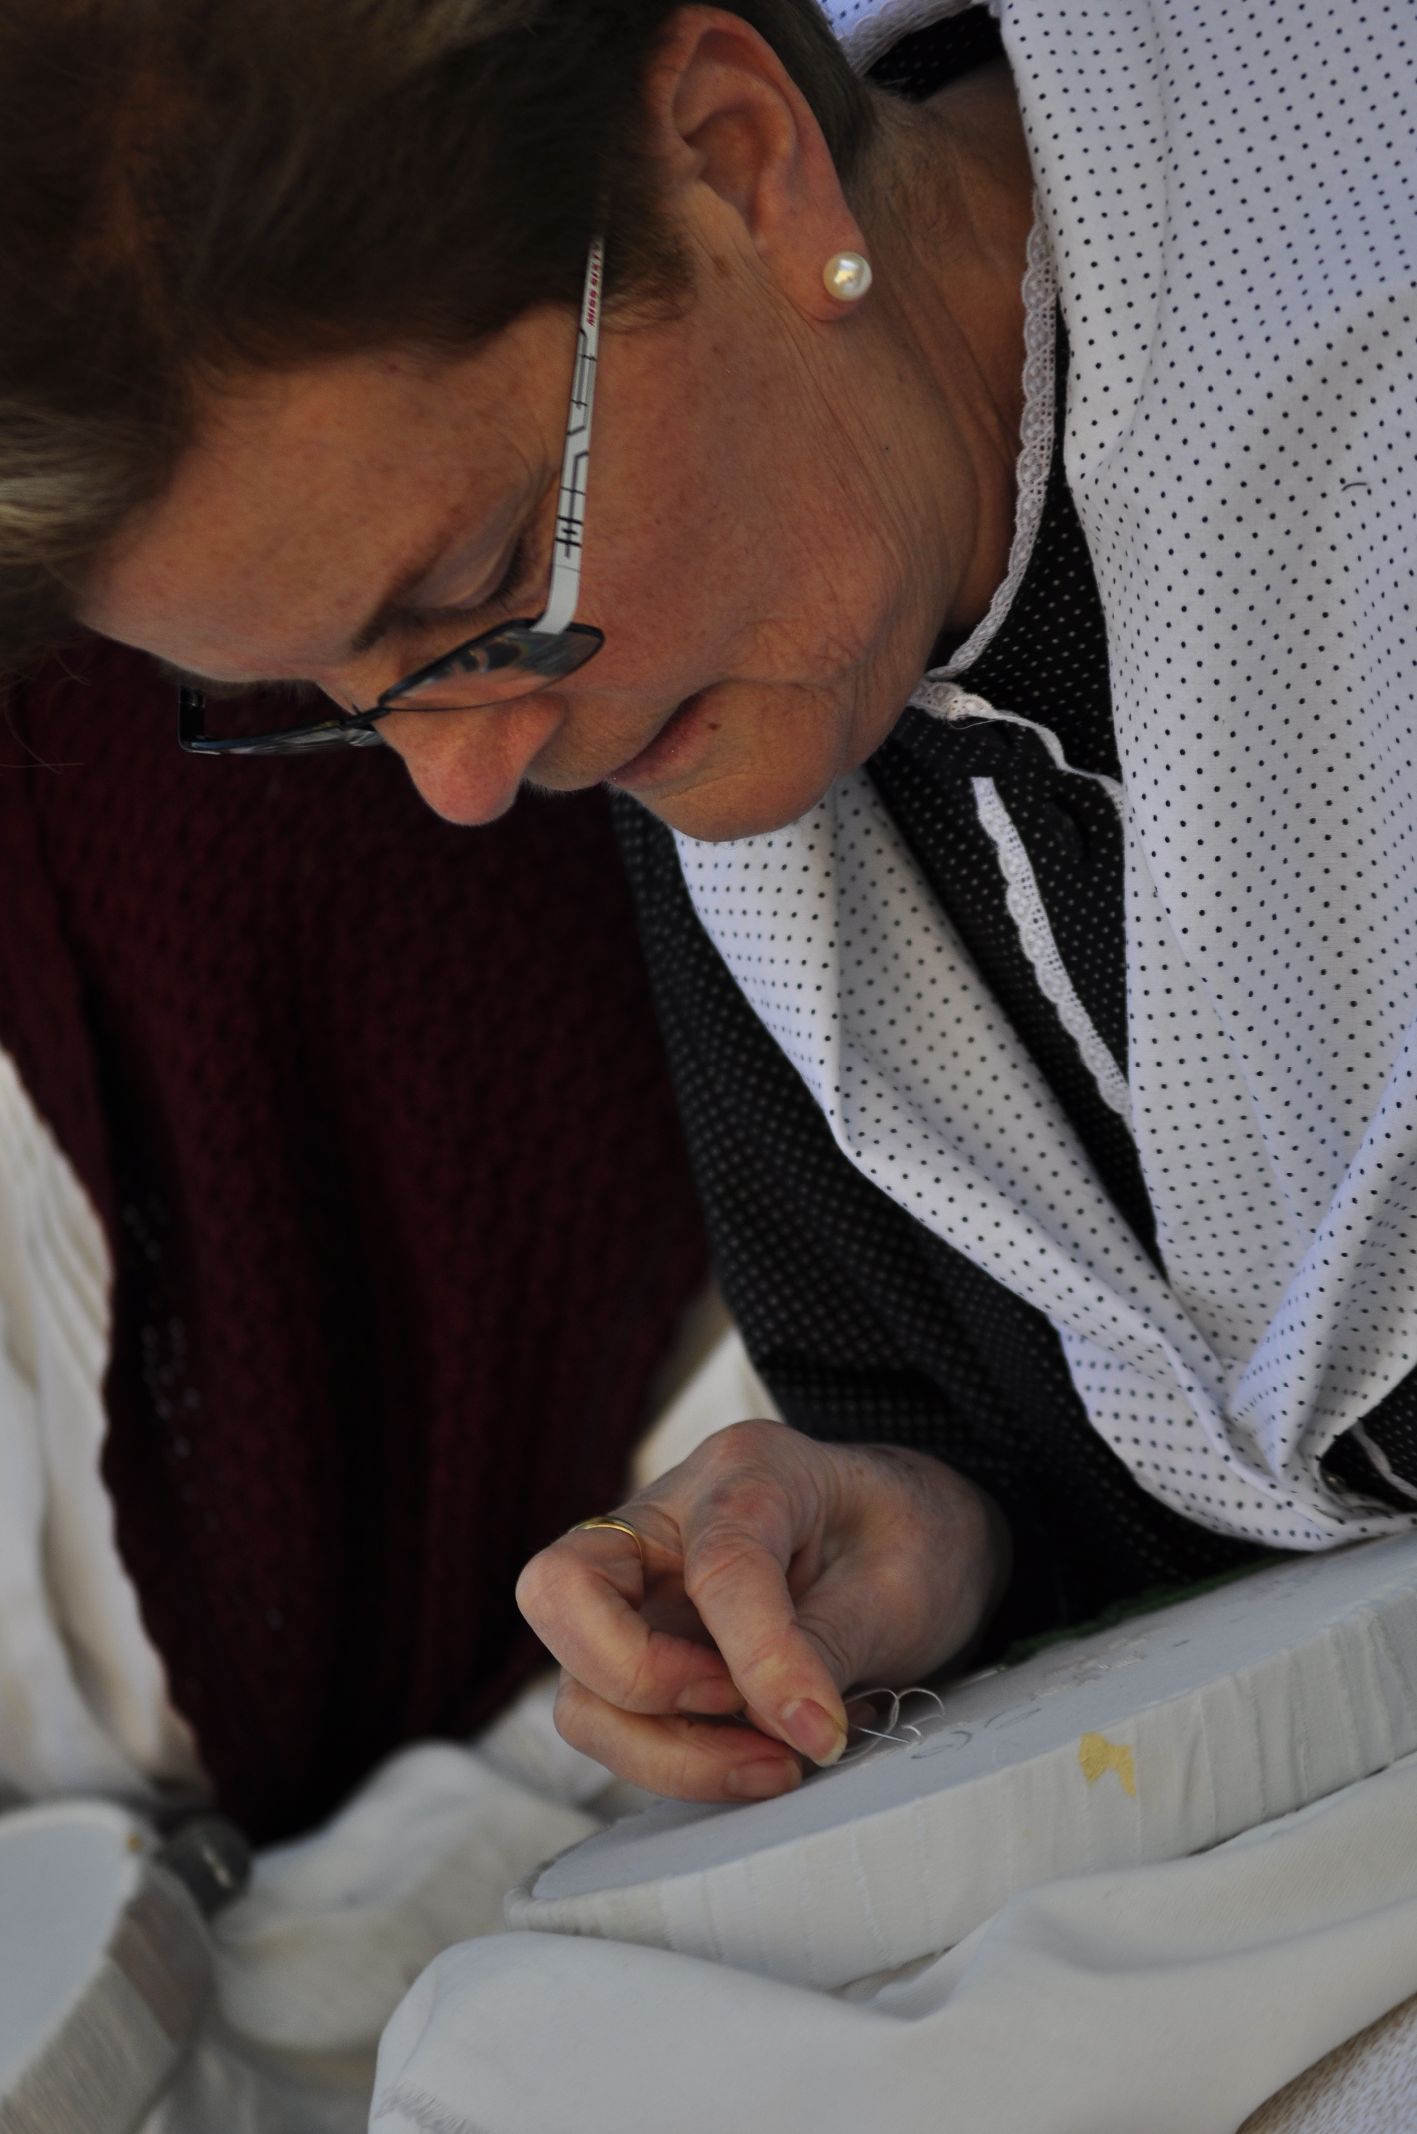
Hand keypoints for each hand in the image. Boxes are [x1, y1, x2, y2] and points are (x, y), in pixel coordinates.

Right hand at [516, 1419, 1010, 1802]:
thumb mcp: (898, 1584)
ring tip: (774, 1762)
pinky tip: (757, 1759)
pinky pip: (614, 1722)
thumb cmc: (910, 1539)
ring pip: (579, 1685)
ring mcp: (641, 1588)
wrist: (916, 1536)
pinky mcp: (642, 1649)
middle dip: (637, 1680)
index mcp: (746, 1471)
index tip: (821, 1732)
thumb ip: (823, 1648)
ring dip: (664, 1749)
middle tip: (746, 1715)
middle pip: (560, 1591)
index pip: (717, 1564)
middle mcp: (664, 1520)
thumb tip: (776, 1727)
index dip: (763, 1660)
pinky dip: (676, 1760)